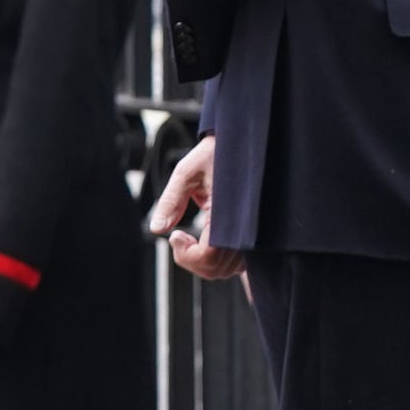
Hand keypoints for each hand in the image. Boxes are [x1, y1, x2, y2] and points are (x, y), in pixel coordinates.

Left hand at [146, 135, 246, 283]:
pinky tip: (205, 245)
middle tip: (178, 238)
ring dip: (204, 263)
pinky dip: (218, 261)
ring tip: (191, 240)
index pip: (209, 256)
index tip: (176, 236)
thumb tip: (158, 229)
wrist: (244, 139)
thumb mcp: (187, 172)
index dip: (187, 255)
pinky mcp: (251, 233)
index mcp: (230, 213)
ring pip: (227, 269)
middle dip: (192, 260)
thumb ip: (171, 201)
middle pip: (216, 269)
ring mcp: (251, 233)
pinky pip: (237, 263)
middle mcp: (245, 227)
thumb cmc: (217, 151)